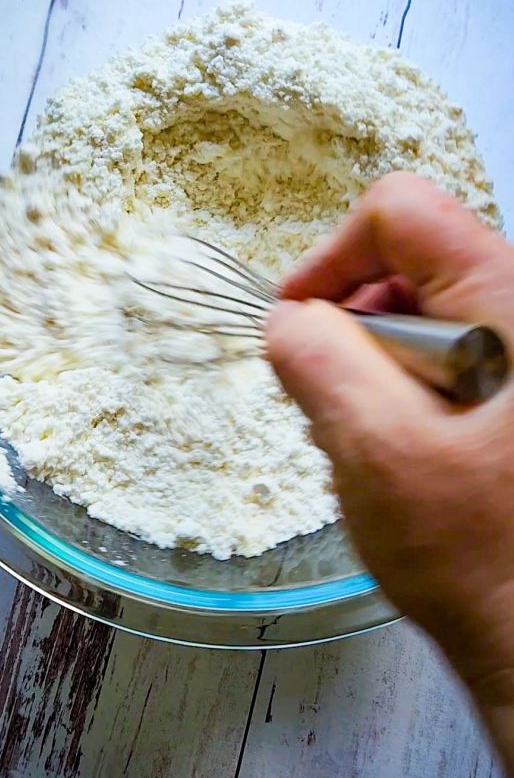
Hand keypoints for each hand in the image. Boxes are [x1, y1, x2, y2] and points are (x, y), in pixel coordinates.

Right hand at [266, 173, 513, 770]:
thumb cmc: (484, 563)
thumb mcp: (376, 450)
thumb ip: (319, 360)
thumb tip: (286, 317)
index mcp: (511, 304)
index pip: (403, 213)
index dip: (332, 257)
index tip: (297, 321)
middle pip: (413, 263)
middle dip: (354, 324)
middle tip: (335, 400)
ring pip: (425, 316)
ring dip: (376, 368)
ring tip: (374, 443)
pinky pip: (446, 360)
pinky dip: (405, 394)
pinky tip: (405, 455)